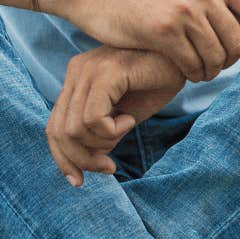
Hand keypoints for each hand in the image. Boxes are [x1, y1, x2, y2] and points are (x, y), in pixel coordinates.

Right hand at [45, 0, 239, 81]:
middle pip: (239, 41)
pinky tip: (185, 73)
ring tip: (200, 71)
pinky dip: (193, 74)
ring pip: (217, 56)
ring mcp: (183, 10)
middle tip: (216, 65)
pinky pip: (193, 64)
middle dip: (230, 60)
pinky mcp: (163, 30)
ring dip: (211, 71)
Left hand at [46, 47, 186, 185]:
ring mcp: (88, 69)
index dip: (63, 158)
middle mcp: (77, 71)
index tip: (78, 181)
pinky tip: (130, 119)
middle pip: (59, 131)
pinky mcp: (105, 73)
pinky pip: (93, 119)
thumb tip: (88, 161)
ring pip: (75, 129)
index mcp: (77, 79)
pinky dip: (111, 130)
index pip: (54, 127)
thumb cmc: (159, 81)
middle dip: (82, 159)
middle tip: (109, 167)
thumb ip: (102, 133)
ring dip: (102, 142)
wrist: (185, 57)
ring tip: (126, 128)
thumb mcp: (125, 113)